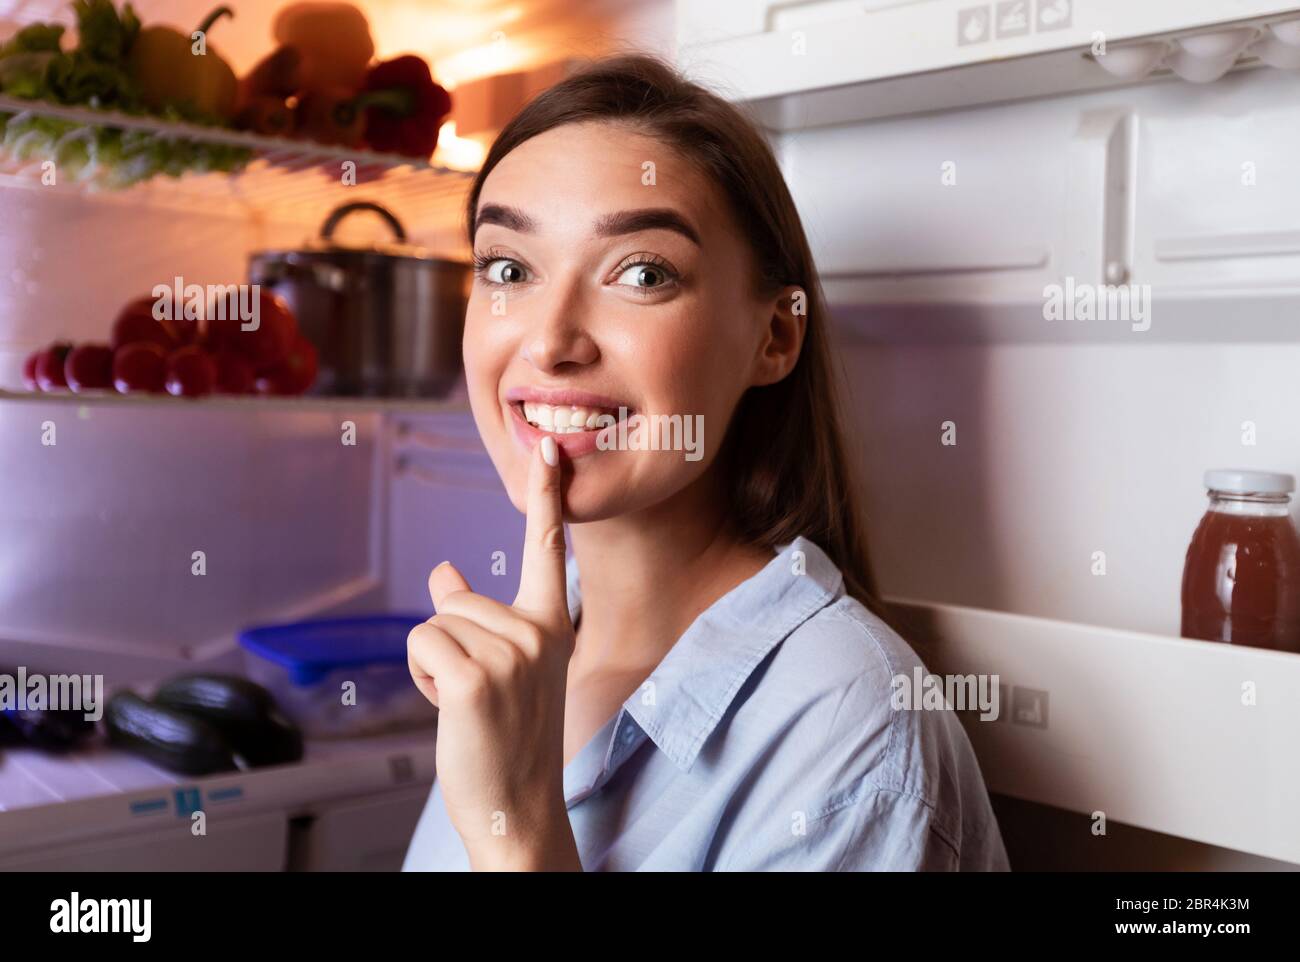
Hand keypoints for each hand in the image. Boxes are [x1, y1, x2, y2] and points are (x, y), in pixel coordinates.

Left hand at [407, 436, 580, 870]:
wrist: (519, 810)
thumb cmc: (509, 740)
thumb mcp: (503, 672)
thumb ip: (478, 618)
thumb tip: (443, 573)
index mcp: (552, 627)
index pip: (547, 551)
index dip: (547, 496)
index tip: (550, 449)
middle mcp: (538, 633)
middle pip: (455, 600)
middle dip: (449, 645)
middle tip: (481, 698)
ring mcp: (511, 654)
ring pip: (434, 623)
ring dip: (435, 666)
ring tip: (469, 708)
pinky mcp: (475, 677)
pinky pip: (421, 645)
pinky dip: (424, 678)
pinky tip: (454, 712)